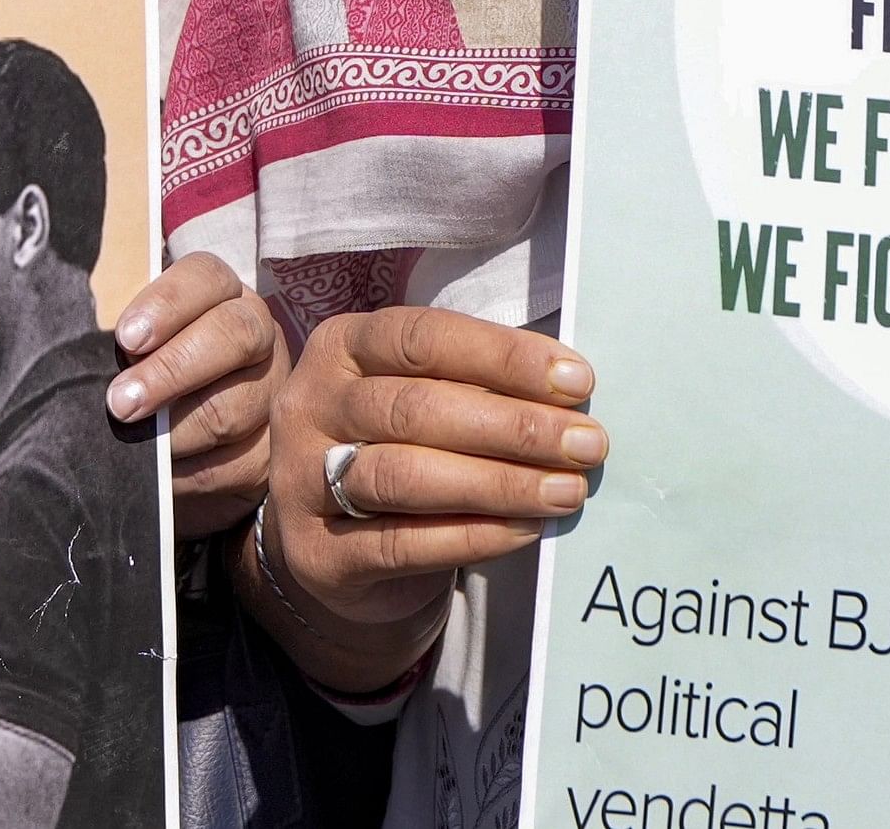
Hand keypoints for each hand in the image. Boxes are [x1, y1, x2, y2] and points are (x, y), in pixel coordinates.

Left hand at [108, 255, 284, 535]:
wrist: (175, 441)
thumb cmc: (142, 373)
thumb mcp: (131, 343)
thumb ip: (121, 336)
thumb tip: (85, 347)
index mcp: (221, 294)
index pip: (206, 277)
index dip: (167, 304)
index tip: (126, 338)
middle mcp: (258, 335)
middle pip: (234, 337)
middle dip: (172, 370)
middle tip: (120, 402)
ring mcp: (271, 392)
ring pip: (230, 409)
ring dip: (173, 432)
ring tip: (133, 444)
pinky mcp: (269, 451)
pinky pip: (230, 465)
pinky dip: (186, 473)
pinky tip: (157, 476)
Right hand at [267, 306, 602, 626]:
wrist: (342, 551)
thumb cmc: (404, 451)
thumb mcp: (424, 400)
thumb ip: (478, 389)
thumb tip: (569, 396)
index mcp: (340, 347)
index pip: (422, 338)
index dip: (502, 356)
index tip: (576, 381)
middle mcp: (310, 406)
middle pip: (415, 408)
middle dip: (513, 426)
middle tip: (587, 443)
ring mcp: (302, 480)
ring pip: (405, 475)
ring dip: (499, 482)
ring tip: (567, 490)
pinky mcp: (317, 553)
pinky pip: (402, 543)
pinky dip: (473, 535)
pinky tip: (525, 529)